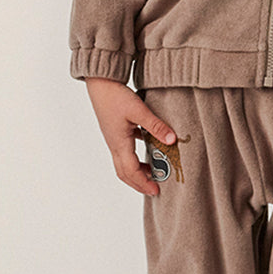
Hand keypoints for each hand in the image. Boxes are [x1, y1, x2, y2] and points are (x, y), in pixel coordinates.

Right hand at [84, 78, 177, 196]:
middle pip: (124, 173)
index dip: (143, 183)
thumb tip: (172, 141)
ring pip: (123, 163)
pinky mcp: (115, 131)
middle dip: (139, 183)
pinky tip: (147, 150)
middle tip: (154, 189)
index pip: (131, 171)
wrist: (100, 83)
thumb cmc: (116, 96)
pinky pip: (124, 151)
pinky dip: (135, 157)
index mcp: (119, 144)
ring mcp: (113, 138)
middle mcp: (114, 144)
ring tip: (152, 173)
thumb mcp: (139, 111)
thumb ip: (156, 126)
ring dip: (136, 171)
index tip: (156, 190)